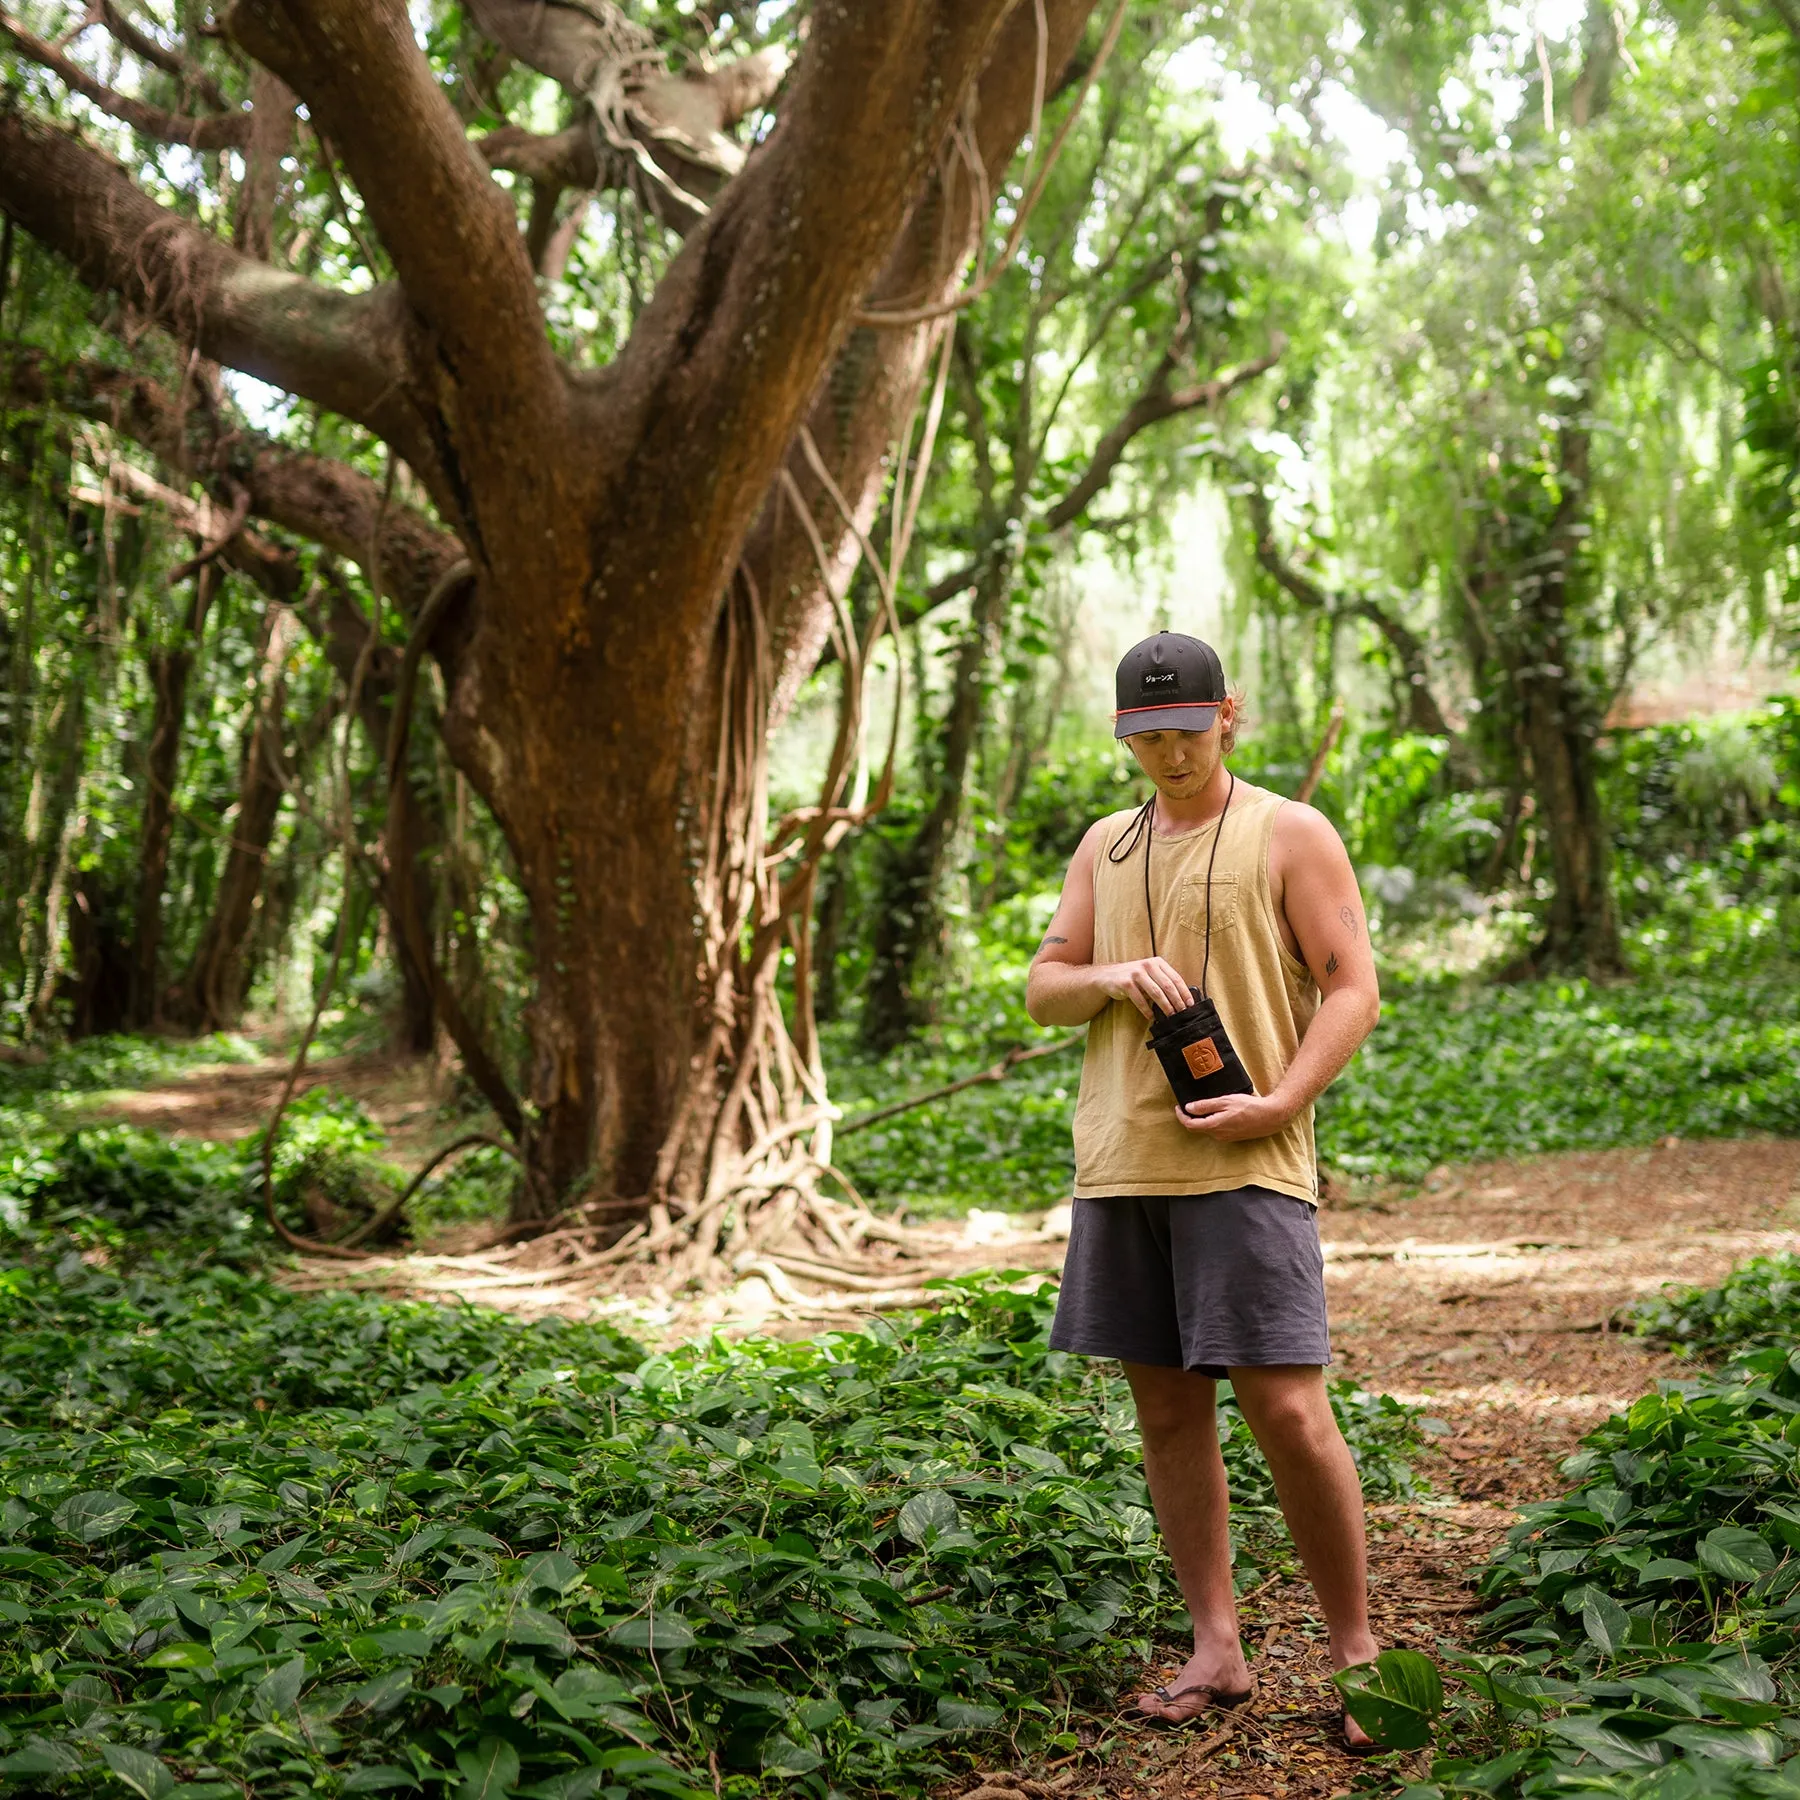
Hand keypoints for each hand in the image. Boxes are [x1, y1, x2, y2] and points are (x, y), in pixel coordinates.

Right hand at [1099, 956, 1192, 1019]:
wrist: (1107, 976)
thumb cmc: (1133, 978)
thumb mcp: (1150, 975)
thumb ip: (1163, 982)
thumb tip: (1181, 1000)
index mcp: (1157, 962)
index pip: (1175, 978)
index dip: (1184, 992)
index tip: (1190, 1004)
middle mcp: (1147, 965)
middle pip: (1168, 986)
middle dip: (1177, 1001)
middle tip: (1182, 1012)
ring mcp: (1136, 973)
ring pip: (1156, 993)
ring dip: (1165, 1006)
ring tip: (1170, 1015)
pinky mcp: (1126, 983)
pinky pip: (1140, 999)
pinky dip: (1147, 1010)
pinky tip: (1151, 1017)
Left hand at [1176, 1091, 1295, 1140]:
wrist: (1269, 1117)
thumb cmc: (1248, 1107)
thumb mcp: (1225, 1101)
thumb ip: (1206, 1105)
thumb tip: (1189, 1108)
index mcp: (1214, 1126)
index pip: (1190, 1125)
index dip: (1181, 1116)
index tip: (1178, 1107)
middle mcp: (1218, 1135)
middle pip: (1197, 1128)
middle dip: (1189, 1118)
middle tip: (1187, 1106)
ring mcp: (1225, 1138)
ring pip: (1206, 1130)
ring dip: (1200, 1120)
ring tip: (1201, 1107)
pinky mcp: (1232, 1137)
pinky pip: (1216, 1131)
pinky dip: (1210, 1122)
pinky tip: (1215, 1113)